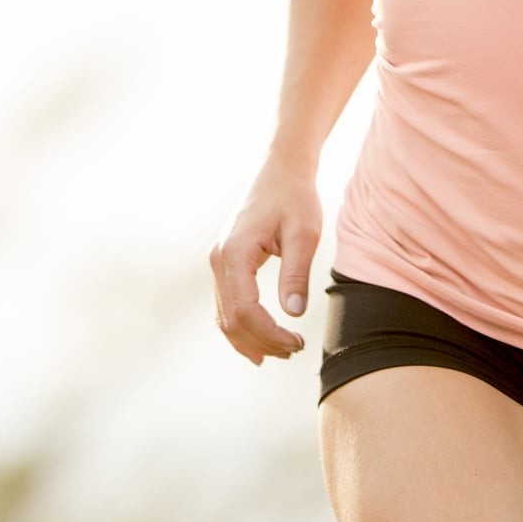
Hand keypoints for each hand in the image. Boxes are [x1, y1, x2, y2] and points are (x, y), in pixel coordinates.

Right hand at [209, 156, 321, 365]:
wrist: (281, 170)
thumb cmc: (295, 198)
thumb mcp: (304, 233)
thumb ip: (297, 273)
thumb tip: (295, 314)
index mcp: (234, 253)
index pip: (244, 310)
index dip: (269, 334)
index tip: (297, 343)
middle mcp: (218, 260)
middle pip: (231, 319)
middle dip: (262, 342)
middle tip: (296, 350)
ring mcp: (218, 262)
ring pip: (225, 317)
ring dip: (251, 339)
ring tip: (283, 351)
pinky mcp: (225, 264)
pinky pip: (227, 305)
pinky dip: (242, 327)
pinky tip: (262, 342)